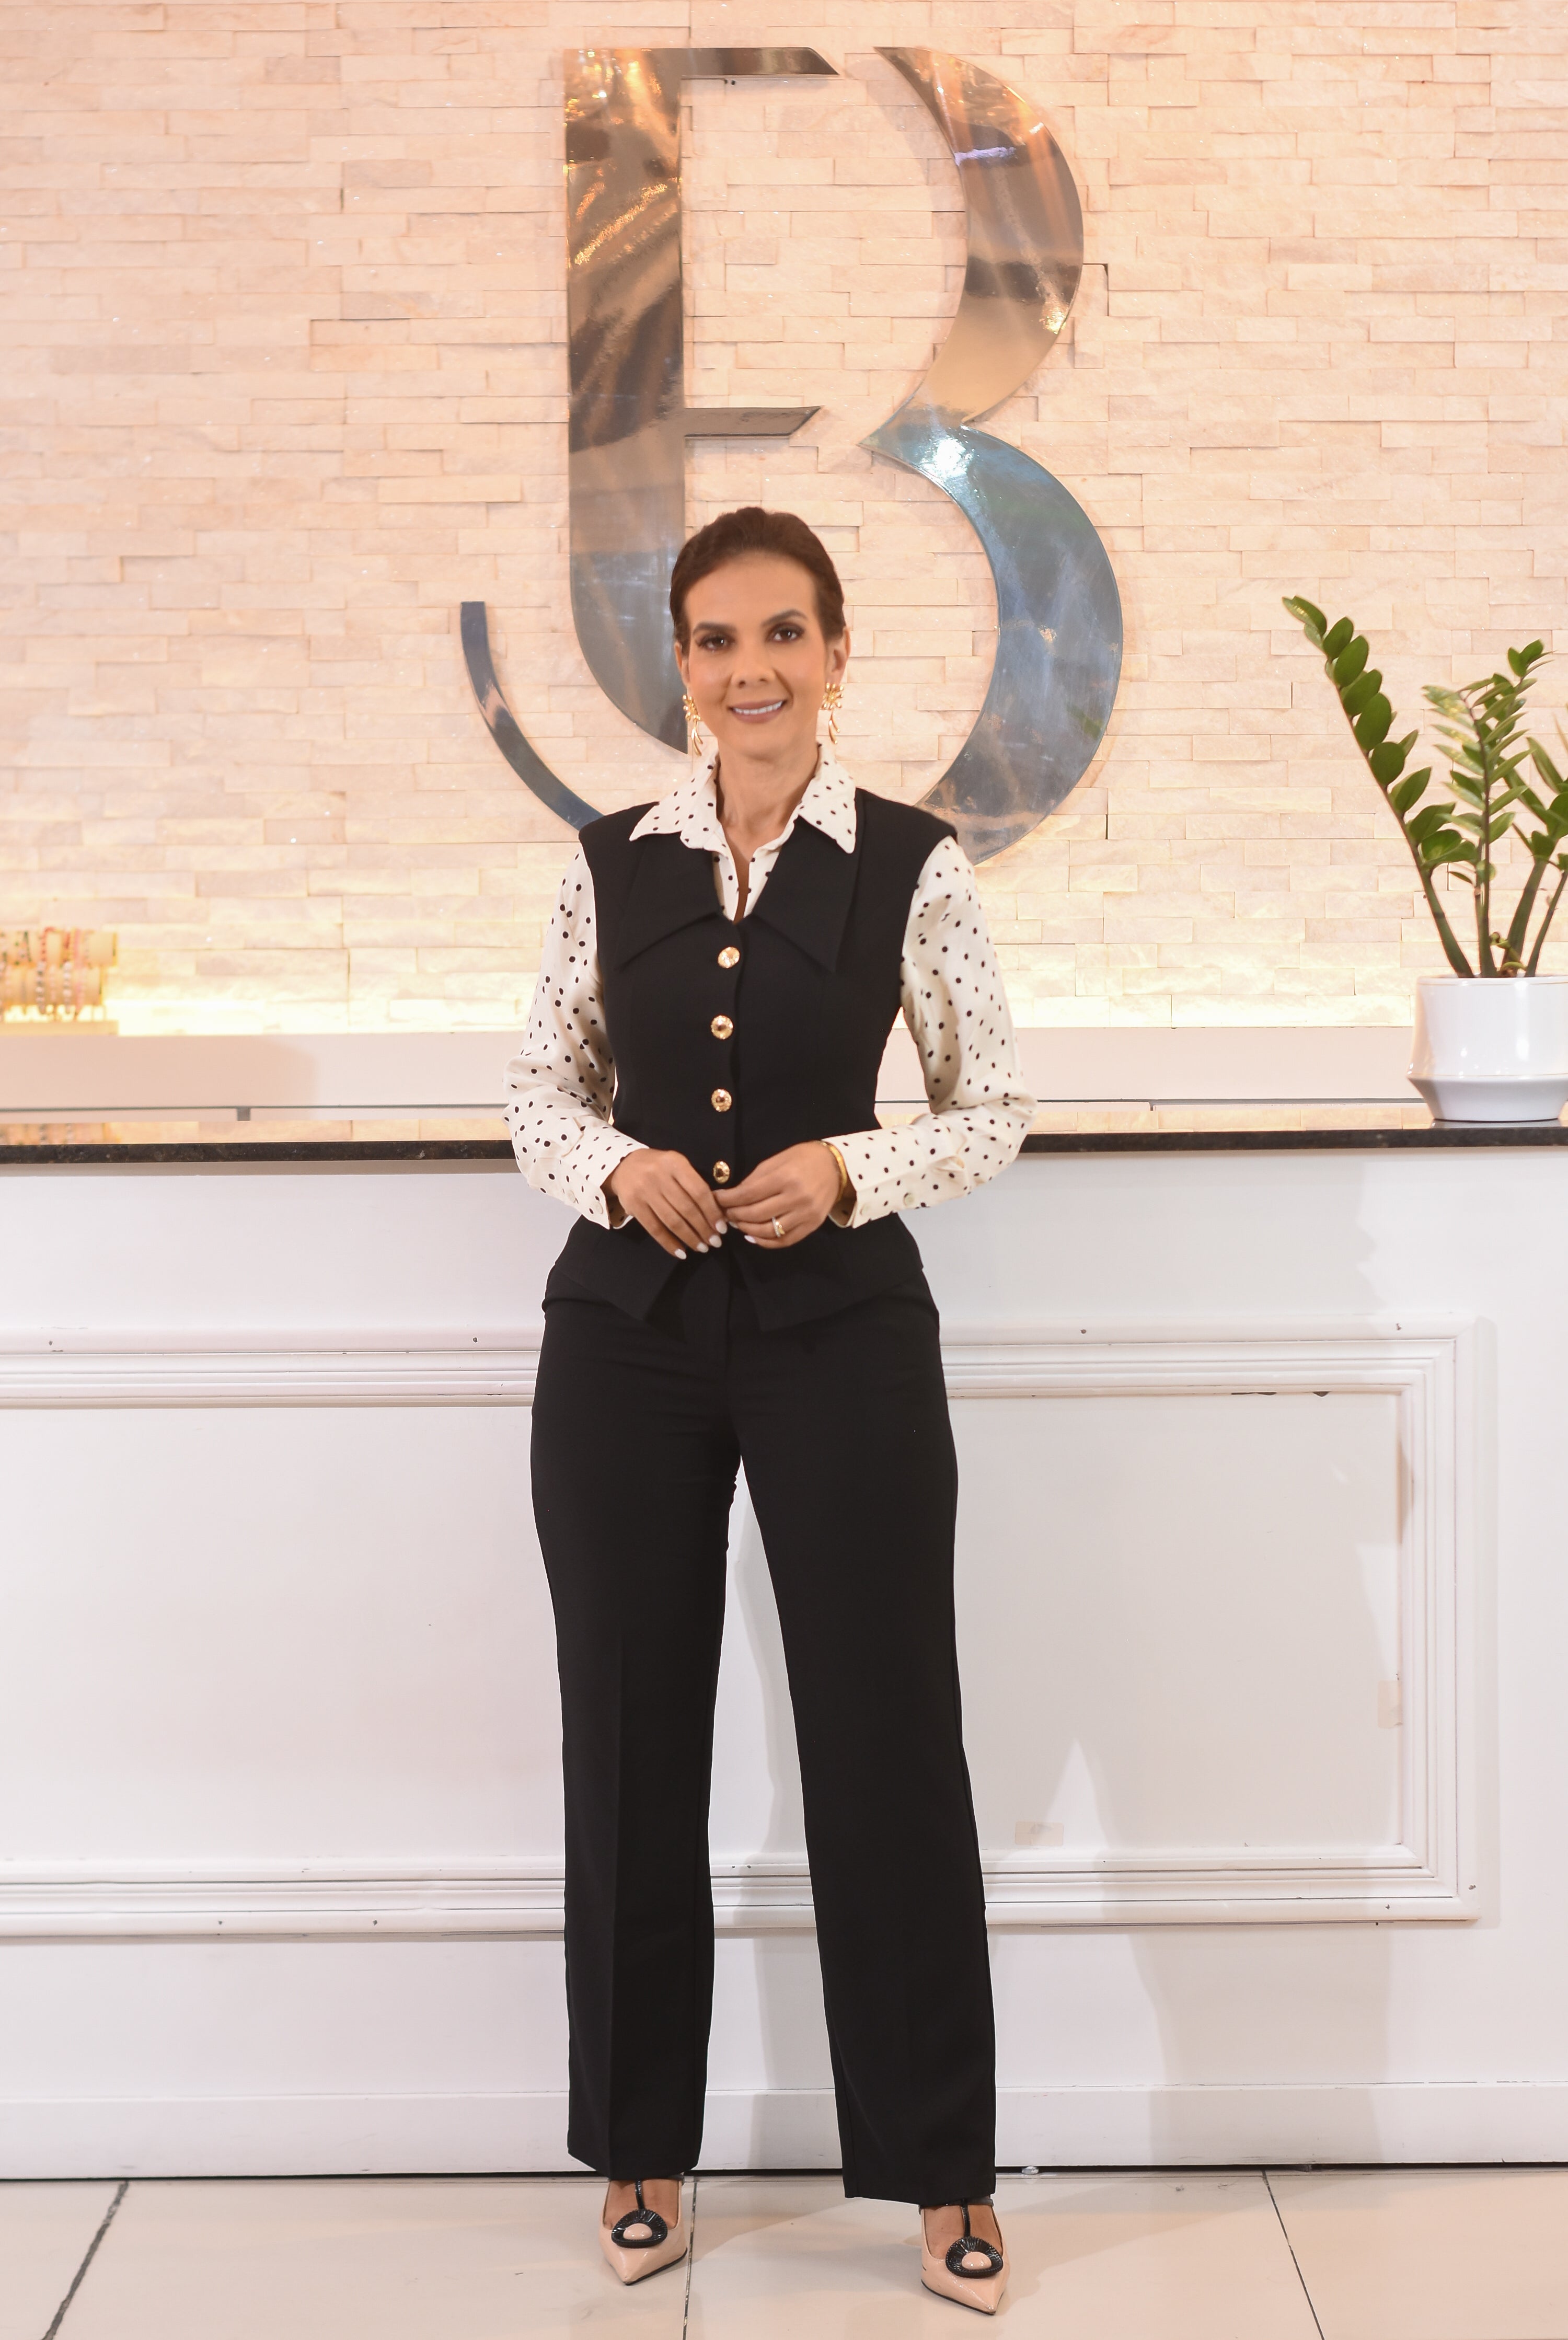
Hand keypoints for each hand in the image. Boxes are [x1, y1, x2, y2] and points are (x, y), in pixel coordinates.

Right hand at [604, 1149, 726, 1258]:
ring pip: (672, 1221)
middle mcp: (659, 1176)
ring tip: (701, 1247)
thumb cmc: (660, 1168)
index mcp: (675, 1163)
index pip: (699, 1191)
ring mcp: (644, 1191)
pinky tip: (681, 1252)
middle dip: (703, 1228)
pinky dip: (669, 1243)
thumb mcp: (677, 1166)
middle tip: (715, 1242)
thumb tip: (716, 1214)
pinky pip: (655, 1229)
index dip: (712, 1212)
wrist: (625, 1166)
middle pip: (686, 1208)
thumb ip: (694, 1184)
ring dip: (689, 1238)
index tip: (721, 1228)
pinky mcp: (633, 1205)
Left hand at [718, 1142, 844, 1249]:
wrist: (836, 1166)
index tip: (716, 1200)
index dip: (728, 1199)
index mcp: (785, 1177)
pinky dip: (765, 1242)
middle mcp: (796, 1198)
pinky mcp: (812, 1225)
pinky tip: (753, 1236)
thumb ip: (755, 1179)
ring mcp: (805, 1214)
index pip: (748, 1194)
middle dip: (734, 1215)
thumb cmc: (803, 1158)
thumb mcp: (777, 1160)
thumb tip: (734, 1195)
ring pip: (768, 1230)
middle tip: (725, 1213)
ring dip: (747, 1229)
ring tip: (737, 1224)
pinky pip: (785, 1240)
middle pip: (755, 1214)